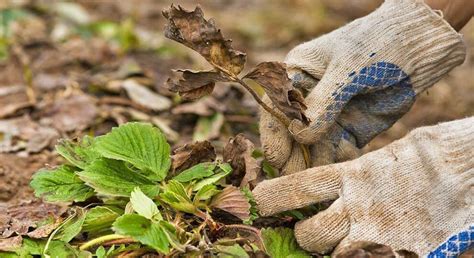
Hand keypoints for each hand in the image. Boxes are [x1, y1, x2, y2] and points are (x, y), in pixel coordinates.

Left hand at [254, 117, 473, 255]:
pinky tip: (378, 246)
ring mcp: (380, 234)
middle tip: (309, 230)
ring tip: (345, 239)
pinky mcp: (404, 254)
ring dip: (333, 250)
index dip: (273, 197)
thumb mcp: (387, 156)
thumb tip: (336, 186)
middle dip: (304, 235)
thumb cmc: (433, 154)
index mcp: (353, 176)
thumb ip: (357, 175)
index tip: (257, 201)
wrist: (472, 169)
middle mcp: (360, 207)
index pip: (298, 188)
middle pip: (309, 234)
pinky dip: (368, 257)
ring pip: (334, 255)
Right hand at [260, 0, 465, 174]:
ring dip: (315, 164)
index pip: (275, 110)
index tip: (279, 160)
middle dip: (293, 158)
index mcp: (294, 76)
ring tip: (323, 174)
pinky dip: (340, 160)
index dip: (274, 136)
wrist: (418, 49)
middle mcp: (306, 100)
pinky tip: (348, 160)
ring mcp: (328, 117)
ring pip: (312, 149)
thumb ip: (323, 102)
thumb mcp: (347, 70)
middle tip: (297, 179)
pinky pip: (337, 153)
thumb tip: (299, 135)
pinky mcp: (349, 131)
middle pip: (290, 135)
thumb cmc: (377, 44)